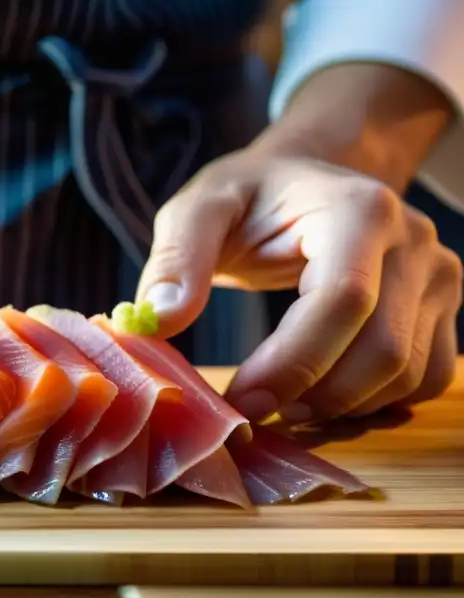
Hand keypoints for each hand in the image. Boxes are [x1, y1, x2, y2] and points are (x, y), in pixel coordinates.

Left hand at [135, 148, 462, 424]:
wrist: (303, 183)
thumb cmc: (249, 197)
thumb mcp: (199, 208)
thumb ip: (176, 258)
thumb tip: (161, 321)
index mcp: (358, 210)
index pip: (342, 300)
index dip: (293, 363)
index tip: (241, 401)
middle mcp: (414, 243)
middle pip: (383, 350)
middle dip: (314, 397)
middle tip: (253, 414)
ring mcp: (438, 277)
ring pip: (407, 375)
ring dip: (342, 410)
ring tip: (280, 408)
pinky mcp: (441, 310)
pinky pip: (425, 380)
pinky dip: (373, 407)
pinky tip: (318, 402)